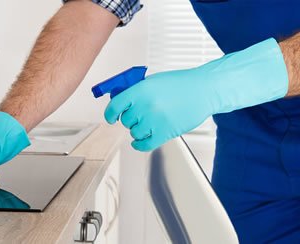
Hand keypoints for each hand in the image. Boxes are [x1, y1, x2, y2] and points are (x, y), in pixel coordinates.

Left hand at [105, 38, 288, 150]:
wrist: (204, 90)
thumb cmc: (180, 84)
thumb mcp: (152, 82)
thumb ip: (135, 92)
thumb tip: (118, 103)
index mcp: (140, 90)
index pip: (115, 105)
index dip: (109, 113)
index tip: (110, 118)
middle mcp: (145, 106)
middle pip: (125, 121)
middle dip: (130, 119)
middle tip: (139, 115)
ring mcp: (155, 121)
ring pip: (135, 133)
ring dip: (138, 130)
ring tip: (149, 123)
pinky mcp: (165, 133)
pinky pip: (144, 144)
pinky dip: (139, 144)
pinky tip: (138, 142)